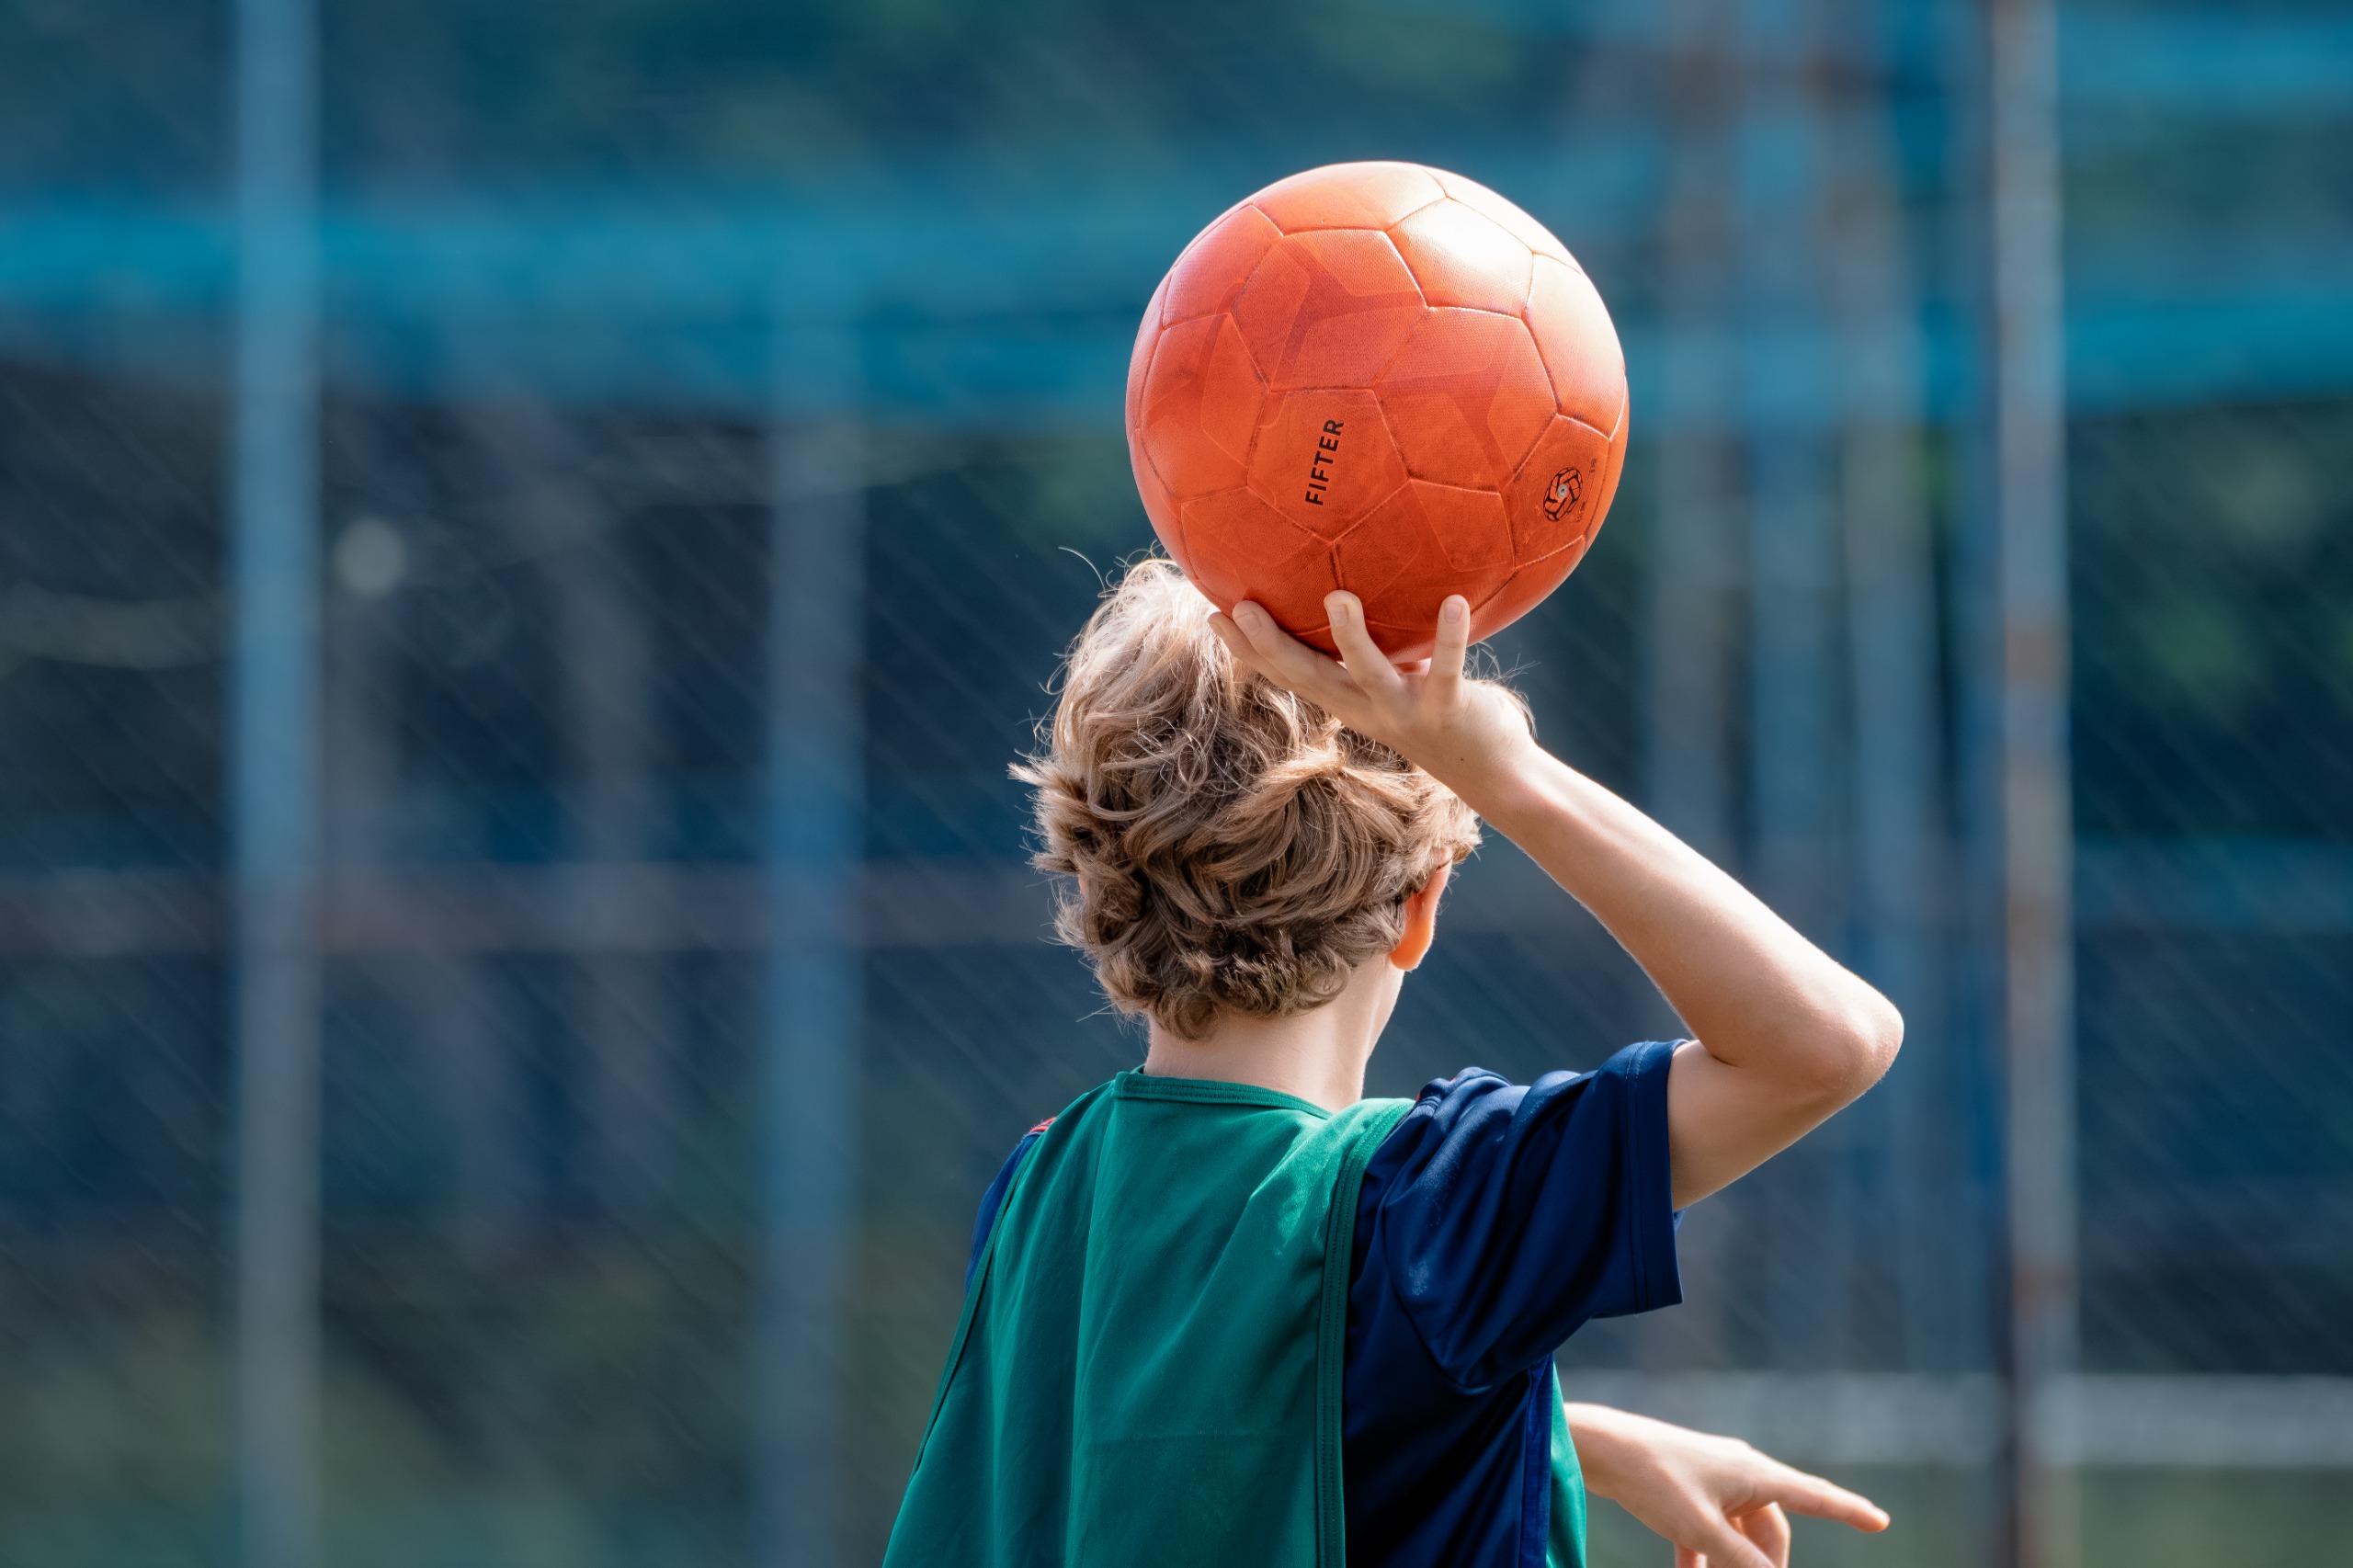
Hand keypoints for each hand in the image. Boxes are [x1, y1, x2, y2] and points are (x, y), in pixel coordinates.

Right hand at [1207, 591, 1534, 807]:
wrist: (1494, 774)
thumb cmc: (1445, 716)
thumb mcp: (1401, 682)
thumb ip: (1381, 649)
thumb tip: (1354, 595)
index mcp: (1350, 703)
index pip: (1288, 676)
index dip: (1248, 651)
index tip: (1213, 616)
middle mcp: (1368, 711)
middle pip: (1309, 678)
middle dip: (1272, 644)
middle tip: (1240, 607)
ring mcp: (1405, 713)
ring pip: (1369, 675)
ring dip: (1351, 638)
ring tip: (1337, 597)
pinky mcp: (1448, 710)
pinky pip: (1446, 671)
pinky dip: (1450, 638)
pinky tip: (1456, 601)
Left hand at [1565, 1403, 1888, 1567]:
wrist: (1597, 1446)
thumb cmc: (1654, 1481)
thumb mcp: (1702, 1530)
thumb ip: (1741, 1561)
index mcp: (1755, 1473)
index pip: (1815, 1495)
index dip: (1850, 1511)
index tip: (1881, 1522)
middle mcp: (1740, 1471)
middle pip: (1771, 1528)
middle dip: (1766, 1565)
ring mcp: (1712, 1477)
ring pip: (1738, 1532)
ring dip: (1732, 1564)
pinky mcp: (1685, 1487)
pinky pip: (1707, 1529)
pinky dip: (1703, 1556)